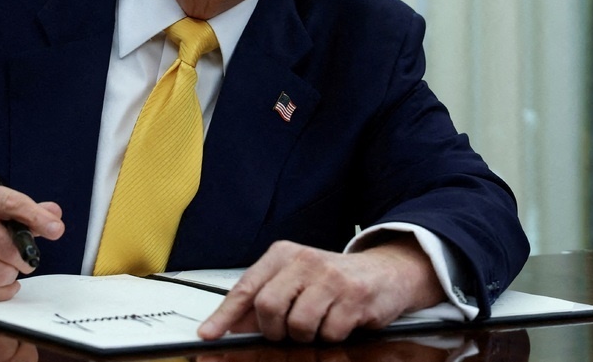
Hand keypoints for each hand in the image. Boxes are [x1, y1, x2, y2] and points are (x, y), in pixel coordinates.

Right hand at [0, 181, 64, 302]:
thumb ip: (27, 211)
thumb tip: (54, 214)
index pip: (12, 204)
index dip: (37, 218)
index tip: (56, 229)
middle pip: (11, 248)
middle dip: (23, 258)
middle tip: (20, 257)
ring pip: (2, 273)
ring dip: (10, 275)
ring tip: (2, 267)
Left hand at [198, 236, 443, 342]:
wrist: (384, 272)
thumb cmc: (332, 279)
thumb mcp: (293, 280)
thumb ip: (262, 300)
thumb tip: (228, 325)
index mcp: (283, 254)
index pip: (246, 287)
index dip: (225, 315)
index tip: (209, 334)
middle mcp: (304, 261)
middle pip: (268, 307)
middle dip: (274, 330)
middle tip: (286, 331)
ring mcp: (330, 277)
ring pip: (297, 325)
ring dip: (305, 335)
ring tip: (317, 323)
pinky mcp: (353, 296)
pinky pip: (328, 334)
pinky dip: (330, 337)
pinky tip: (338, 322)